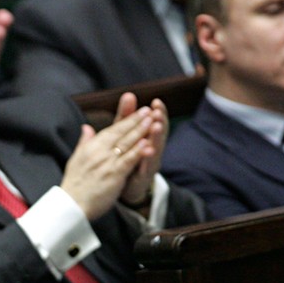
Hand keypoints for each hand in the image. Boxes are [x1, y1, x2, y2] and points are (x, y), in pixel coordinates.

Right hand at [60, 103, 156, 219]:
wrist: (70, 205)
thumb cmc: (74, 185)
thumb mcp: (75, 159)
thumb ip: (84, 142)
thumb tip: (86, 127)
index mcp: (91, 147)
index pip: (112, 130)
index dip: (127, 120)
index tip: (139, 111)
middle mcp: (99, 152)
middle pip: (120, 133)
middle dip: (136, 121)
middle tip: (148, 110)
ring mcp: (107, 163)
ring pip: (126, 144)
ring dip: (140, 131)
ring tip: (152, 121)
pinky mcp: (113, 175)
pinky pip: (128, 161)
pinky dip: (138, 152)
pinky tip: (147, 144)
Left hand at [113, 93, 167, 209]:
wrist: (124, 188)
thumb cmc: (127, 157)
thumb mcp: (125, 135)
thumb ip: (126, 117)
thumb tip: (128, 94)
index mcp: (148, 138)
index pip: (154, 122)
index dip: (157, 112)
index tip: (155, 101)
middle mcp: (153, 149)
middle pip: (159, 134)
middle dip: (160, 122)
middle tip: (158, 111)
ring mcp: (150, 163)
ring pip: (155, 149)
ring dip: (156, 138)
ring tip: (156, 126)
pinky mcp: (144, 176)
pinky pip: (146, 166)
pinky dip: (147, 158)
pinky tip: (148, 150)